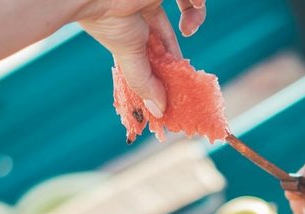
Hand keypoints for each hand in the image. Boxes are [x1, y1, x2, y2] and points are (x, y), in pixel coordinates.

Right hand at [79, 0, 205, 115]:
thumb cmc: (107, 21)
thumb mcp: (128, 55)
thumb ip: (145, 82)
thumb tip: (159, 111)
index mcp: (133, 25)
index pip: (160, 45)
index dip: (173, 62)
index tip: (183, 78)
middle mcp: (145, 8)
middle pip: (176, 28)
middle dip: (186, 47)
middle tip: (188, 62)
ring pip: (188, 6)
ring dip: (196, 18)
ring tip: (188, 26)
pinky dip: (196, 3)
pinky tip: (193, 7)